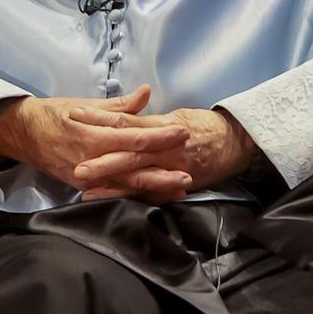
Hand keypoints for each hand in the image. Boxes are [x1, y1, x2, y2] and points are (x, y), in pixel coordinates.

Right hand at [0, 83, 192, 198]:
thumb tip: (146, 93)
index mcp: (93, 135)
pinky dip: (136, 196)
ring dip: (154, 188)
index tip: (183, 133)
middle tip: (190, 171)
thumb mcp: (85, 105)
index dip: (160, 136)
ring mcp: (87, 177)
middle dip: (163, 170)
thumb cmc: (54, 115)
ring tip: (179, 190)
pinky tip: (154, 198)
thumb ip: (118, 105)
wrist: (23, 134)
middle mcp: (91, 159)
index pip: (133, 136)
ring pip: (126, 185)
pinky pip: (113, 194)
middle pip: (134, 167)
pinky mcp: (84, 186)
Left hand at [66, 98, 255, 201]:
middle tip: (75, 165)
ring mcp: (172, 167)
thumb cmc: (206, 126)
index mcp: (162, 125)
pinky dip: (132, 197)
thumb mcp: (176, 115)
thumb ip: (149, 117)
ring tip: (85, 188)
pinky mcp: (178, 184)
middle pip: (128, 151)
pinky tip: (113, 200)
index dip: (100, 118)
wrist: (237, 142)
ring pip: (137, 174)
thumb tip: (127, 112)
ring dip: (111, 183)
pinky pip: (152, 193)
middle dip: (101, 159)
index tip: (76, 115)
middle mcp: (166, 147)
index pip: (126, 120)